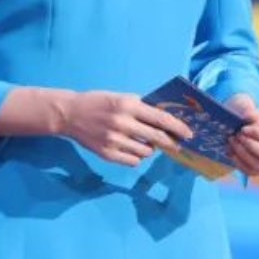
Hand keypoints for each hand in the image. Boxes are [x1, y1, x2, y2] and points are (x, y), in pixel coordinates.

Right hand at [60, 91, 193, 165]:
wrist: (70, 114)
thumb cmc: (99, 102)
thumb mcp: (121, 98)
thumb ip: (141, 107)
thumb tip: (166, 119)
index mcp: (128, 105)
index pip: (160, 118)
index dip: (177, 127)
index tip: (189, 133)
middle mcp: (122, 123)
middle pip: (157, 138)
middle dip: (171, 143)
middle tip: (177, 145)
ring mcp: (114, 140)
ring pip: (146, 151)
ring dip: (150, 148)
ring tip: (143, 141)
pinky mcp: (107, 154)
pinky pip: (133, 161)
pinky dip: (137, 156)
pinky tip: (131, 148)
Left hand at [223, 95, 258, 176]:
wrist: (242, 127)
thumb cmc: (250, 117)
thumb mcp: (252, 111)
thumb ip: (252, 114)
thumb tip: (249, 118)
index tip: (243, 129)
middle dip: (253, 147)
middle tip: (238, 136)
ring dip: (243, 154)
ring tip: (231, 140)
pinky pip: (250, 172)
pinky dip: (238, 162)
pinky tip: (230, 150)